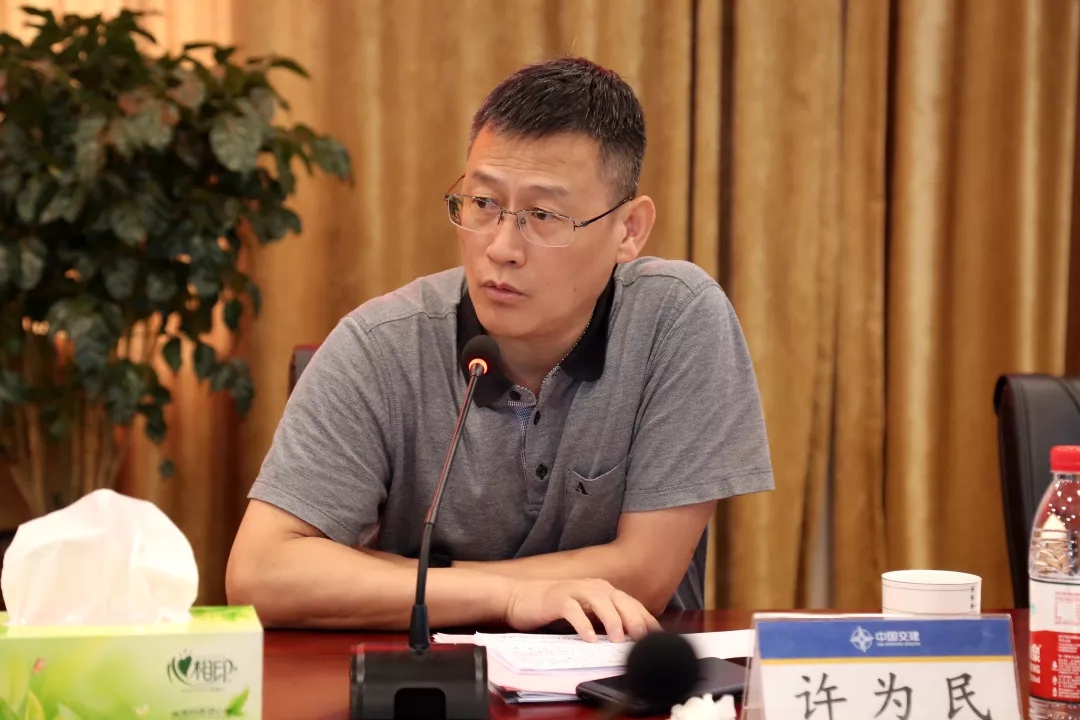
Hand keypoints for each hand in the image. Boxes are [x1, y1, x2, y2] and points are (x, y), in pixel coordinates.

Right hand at [504, 578, 661, 641]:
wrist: (519, 598)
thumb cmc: (554, 607)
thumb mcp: (585, 613)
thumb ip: (604, 620)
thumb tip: (630, 638)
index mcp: (602, 590)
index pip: (630, 604)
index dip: (645, 619)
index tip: (657, 637)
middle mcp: (591, 587)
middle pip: (619, 601)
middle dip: (634, 619)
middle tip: (643, 639)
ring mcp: (573, 590)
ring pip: (599, 601)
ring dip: (611, 620)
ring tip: (618, 639)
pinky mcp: (556, 598)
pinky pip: (572, 610)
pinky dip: (582, 624)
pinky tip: (589, 639)